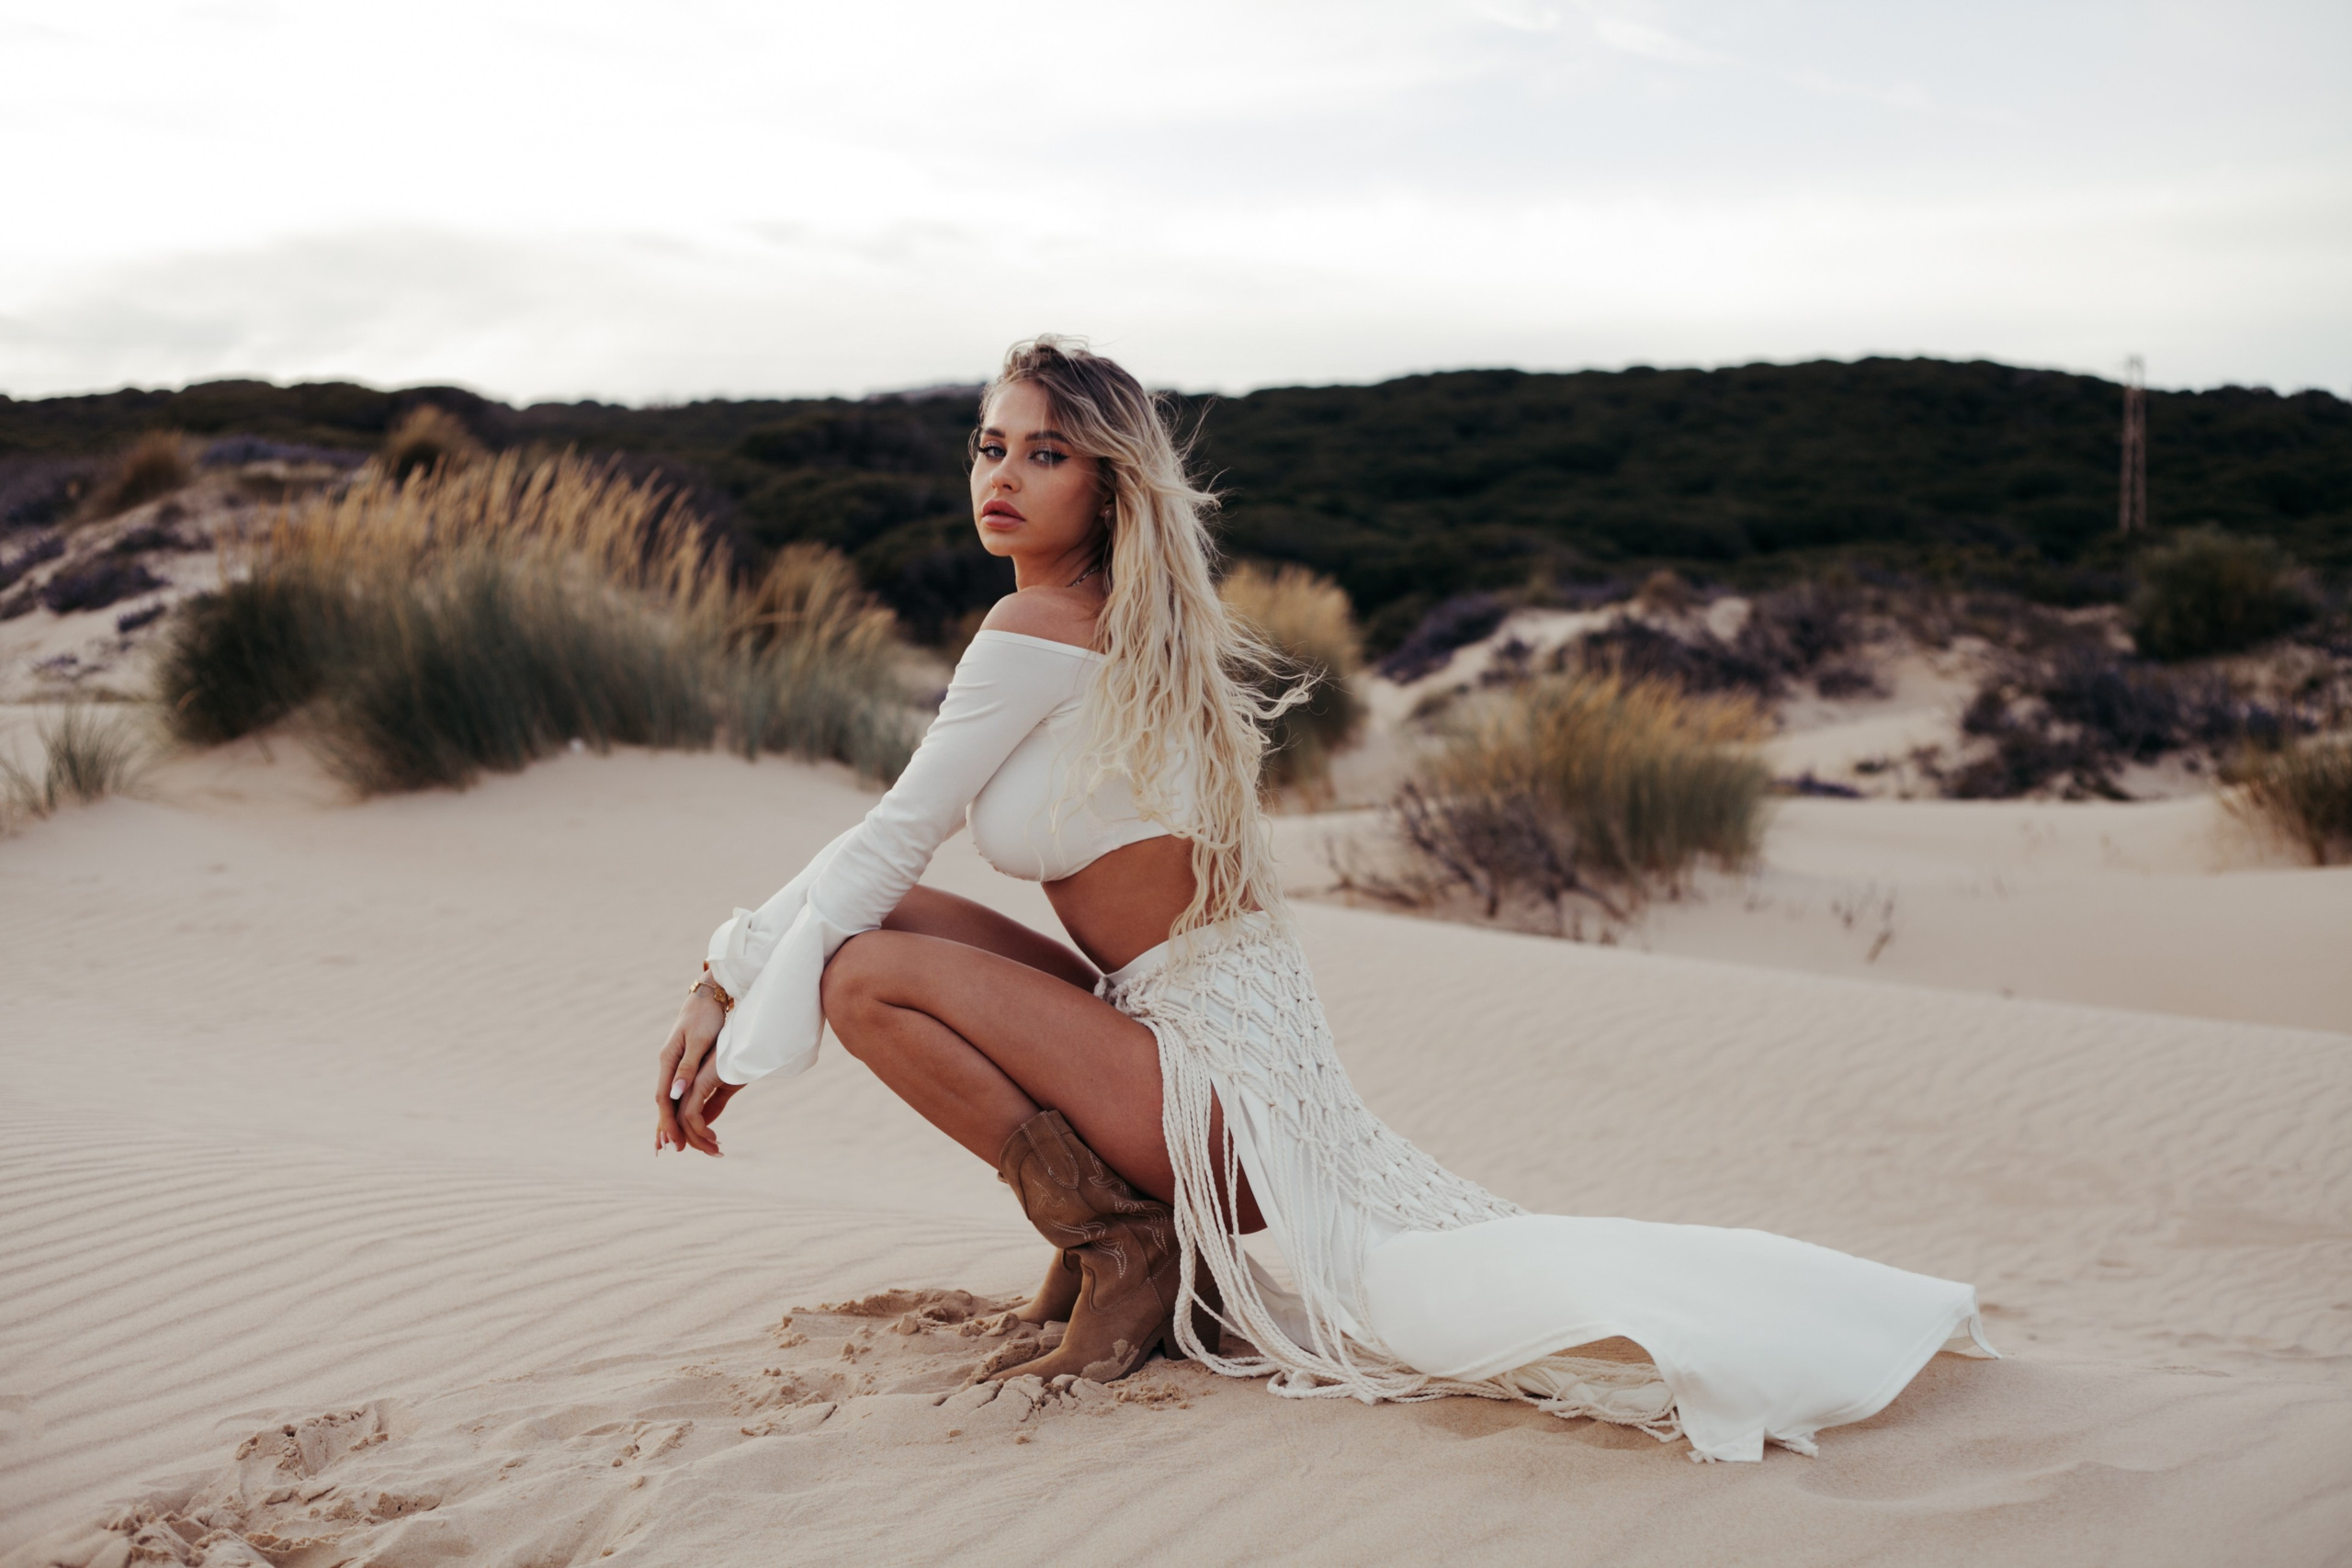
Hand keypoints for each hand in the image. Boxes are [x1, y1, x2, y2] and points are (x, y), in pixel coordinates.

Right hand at [655, 987, 739, 1155]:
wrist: (713, 994)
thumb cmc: (708, 1016)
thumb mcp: (699, 1041)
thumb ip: (688, 1067)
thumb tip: (676, 1094)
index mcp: (668, 1060)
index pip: (664, 1099)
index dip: (668, 1122)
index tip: (674, 1143)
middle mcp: (669, 1064)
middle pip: (665, 1102)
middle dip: (669, 1127)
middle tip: (677, 1151)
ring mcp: (677, 1064)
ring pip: (672, 1099)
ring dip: (675, 1121)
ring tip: (677, 1144)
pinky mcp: (687, 1063)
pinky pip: (682, 1091)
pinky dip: (683, 1108)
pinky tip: (688, 1119)